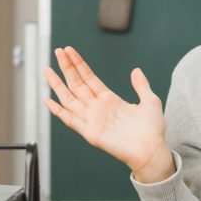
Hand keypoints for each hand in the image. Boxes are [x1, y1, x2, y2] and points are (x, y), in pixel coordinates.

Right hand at [44, 46, 174, 182]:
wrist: (152, 150)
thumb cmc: (152, 130)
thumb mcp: (150, 101)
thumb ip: (141, 85)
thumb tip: (136, 70)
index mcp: (111, 100)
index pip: (90, 78)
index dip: (79, 64)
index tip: (69, 51)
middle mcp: (98, 108)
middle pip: (77, 84)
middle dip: (67, 68)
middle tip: (57, 51)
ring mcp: (93, 120)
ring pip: (70, 98)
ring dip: (57, 85)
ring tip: (47, 70)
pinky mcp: (90, 132)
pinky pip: (70, 120)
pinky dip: (58, 111)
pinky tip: (48, 100)